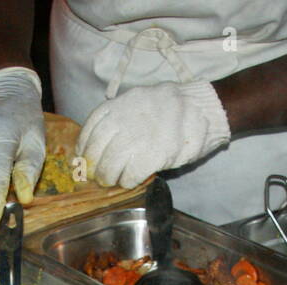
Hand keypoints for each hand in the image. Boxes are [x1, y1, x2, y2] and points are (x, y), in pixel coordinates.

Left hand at [77, 81, 229, 188]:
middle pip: (98, 148)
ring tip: (112, 181)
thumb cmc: (172, 109)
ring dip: (109, 176)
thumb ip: (122, 116)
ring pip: (111, 163)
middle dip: (95, 166)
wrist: (204, 109)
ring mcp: (140, 136)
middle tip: (98, 176)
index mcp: (123, 103)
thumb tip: (102, 142)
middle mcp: (126, 118)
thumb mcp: (142, 101)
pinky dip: (127, 181)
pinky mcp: (155, 153)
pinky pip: (132, 173)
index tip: (82, 156)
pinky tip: (129, 182)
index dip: (84, 144)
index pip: (93, 124)